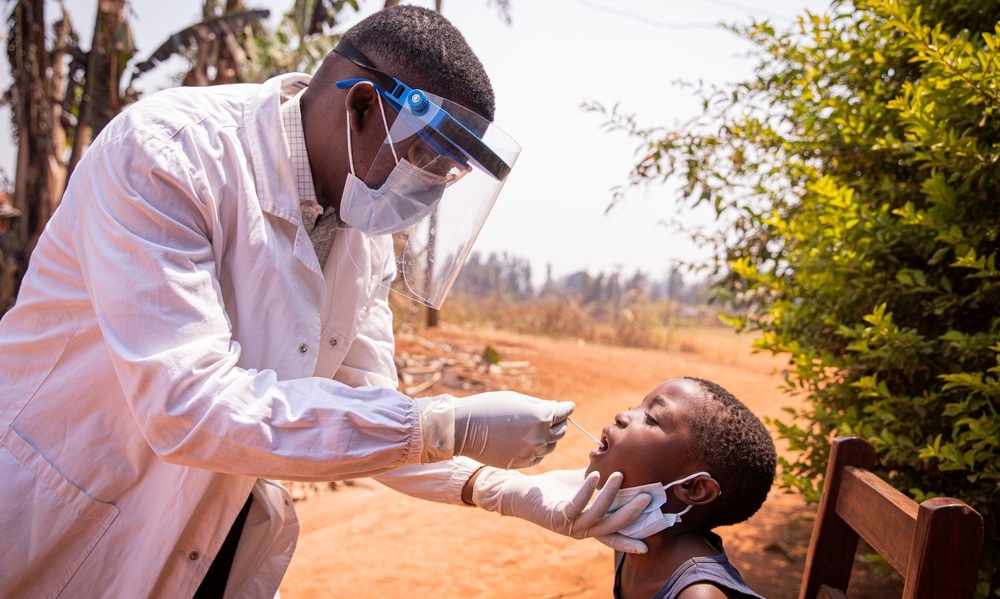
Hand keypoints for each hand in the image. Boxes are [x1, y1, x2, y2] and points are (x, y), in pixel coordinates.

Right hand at [453, 391, 573, 468]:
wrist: (464, 428)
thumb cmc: (490, 407)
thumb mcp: (517, 399)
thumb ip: (540, 405)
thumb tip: (555, 408)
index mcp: (540, 417)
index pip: (564, 412)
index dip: (567, 408)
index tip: (569, 406)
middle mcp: (539, 436)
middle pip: (561, 431)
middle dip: (559, 422)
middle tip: (553, 417)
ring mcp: (531, 452)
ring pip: (551, 445)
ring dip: (548, 437)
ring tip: (536, 428)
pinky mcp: (521, 463)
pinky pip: (537, 456)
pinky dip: (537, 449)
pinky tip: (527, 440)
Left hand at [471, 467, 650, 552]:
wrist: (525, 492)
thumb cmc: (555, 488)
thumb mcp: (583, 484)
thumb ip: (602, 480)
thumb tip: (622, 464)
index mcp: (591, 524)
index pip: (615, 533)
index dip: (631, 539)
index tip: (649, 544)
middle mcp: (583, 529)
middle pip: (612, 525)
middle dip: (631, 514)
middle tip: (648, 498)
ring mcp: (571, 524)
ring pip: (597, 514)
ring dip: (610, 495)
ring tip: (619, 475)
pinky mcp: (558, 515)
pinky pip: (577, 504)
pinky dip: (587, 490)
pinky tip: (595, 475)